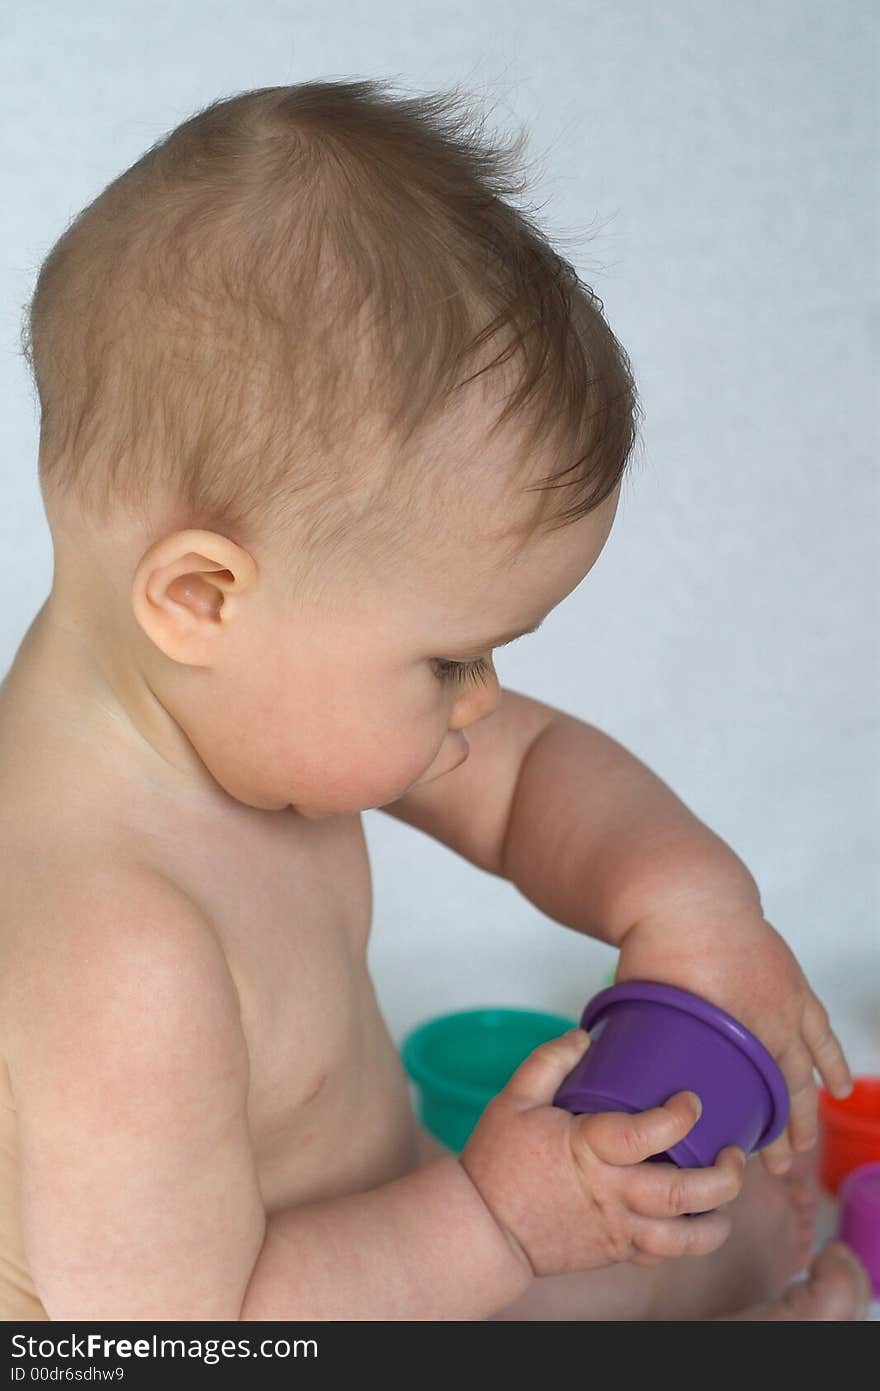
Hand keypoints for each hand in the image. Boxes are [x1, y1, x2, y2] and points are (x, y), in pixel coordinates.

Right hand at [460, 1029, 745, 1279]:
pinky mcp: (615, 1253)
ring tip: (727, 1197)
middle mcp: (612, 1194)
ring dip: (716, 1221)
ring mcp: (617, 1229)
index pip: (650, 1133)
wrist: (482, 1228)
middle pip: (684, 1194)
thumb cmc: (498, 1162)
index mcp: (590, 1151)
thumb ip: (549, 1061)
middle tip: (733, 1152)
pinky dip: (688, 1243)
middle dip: (723, 1176)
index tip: (692, 1099)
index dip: (681, 1115)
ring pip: (684, 1239)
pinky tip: (695, 1221)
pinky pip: (663, 1256)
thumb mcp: (514, 1099)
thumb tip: (584, 1036)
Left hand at [615, 902, 852, 1174]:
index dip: (742, 1130)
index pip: (741, 1097)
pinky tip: (838, 1088)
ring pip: (803, 1067)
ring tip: (805, 1145)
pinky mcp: (792, 983)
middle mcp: (762, 1022)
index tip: (736, 1158)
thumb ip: (640, 1040)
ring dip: (806, 1108)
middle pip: (777, 1090)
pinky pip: (820, 1030)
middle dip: (778, 1134)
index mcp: (724, 1032)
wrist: (685, 890)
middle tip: (775, 1170)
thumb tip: (618, 1078)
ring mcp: (784, 1003)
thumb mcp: (640, 1001)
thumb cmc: (655, 943)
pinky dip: (830, 1060)